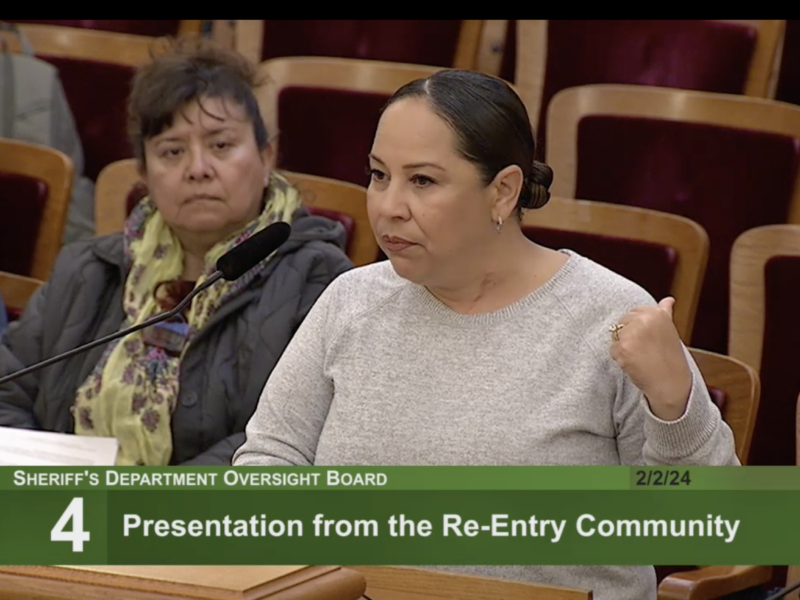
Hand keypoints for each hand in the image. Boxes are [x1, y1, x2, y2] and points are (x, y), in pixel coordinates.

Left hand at [609, 297, 691, 420]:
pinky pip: (613, 350)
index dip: (637, 328)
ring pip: (616, 337)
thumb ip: (665, 312)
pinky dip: (620, 358)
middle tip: (645, 350)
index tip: (647, 340)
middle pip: (622, 323)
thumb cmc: (670, 358)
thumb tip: (668, 299)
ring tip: (641, 357)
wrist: (671, 383)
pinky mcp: (622, 347)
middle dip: (629, 337)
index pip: (633, 312)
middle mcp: (644, 319)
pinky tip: (635, 364)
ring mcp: (632, 333)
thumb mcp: (670, 330)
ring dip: (624, 348)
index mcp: (656, 312)